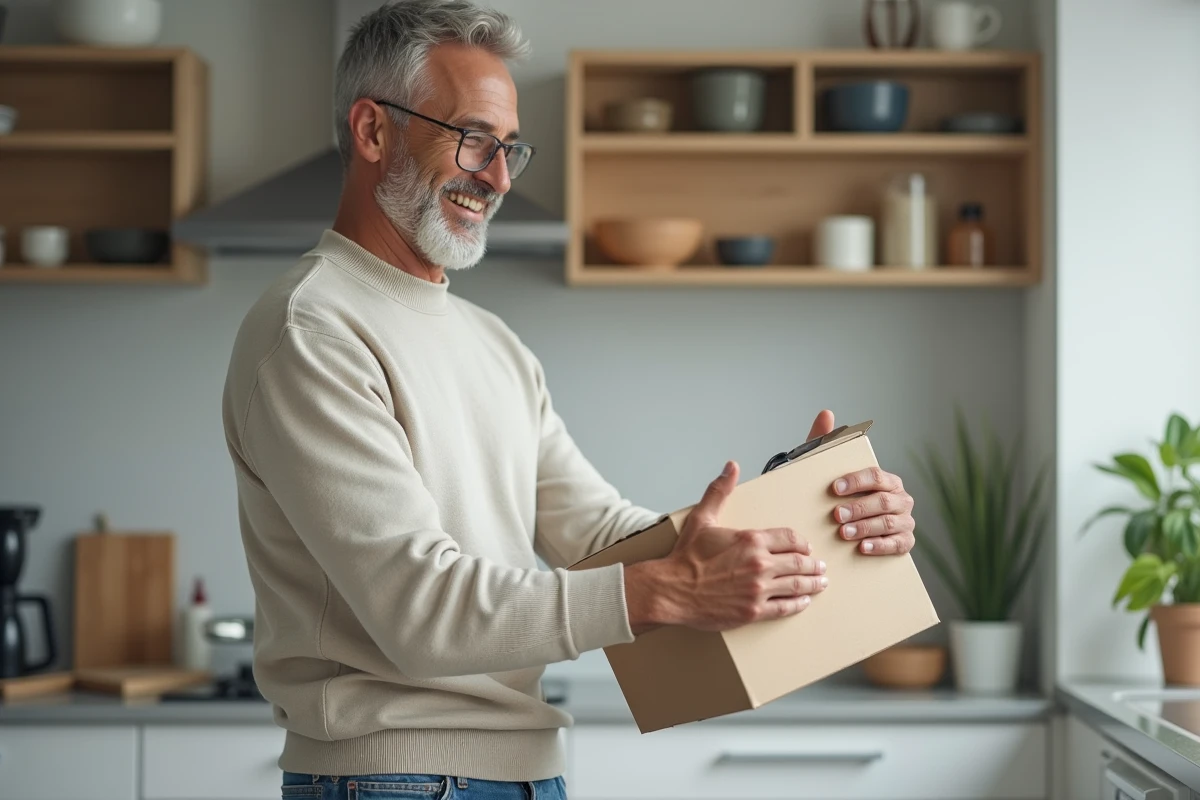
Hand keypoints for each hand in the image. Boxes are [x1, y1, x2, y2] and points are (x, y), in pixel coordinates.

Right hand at [624, 461, 826, 634]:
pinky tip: (804, 602)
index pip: (789, 538)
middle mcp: (760, 564)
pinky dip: (798, 604)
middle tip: (820, 566)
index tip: (805, 546)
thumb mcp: (703, 518)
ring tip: (820, 582)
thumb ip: (720, 491)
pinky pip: (785, 608)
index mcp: (751, 540)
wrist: (672, 589)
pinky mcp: (754, 611)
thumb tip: (731, 467)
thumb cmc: (686, 557)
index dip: (801, 542)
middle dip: (813, 564)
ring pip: (797, 585)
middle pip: (798, 562)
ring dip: (812, 584)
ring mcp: (758, 589)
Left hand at [805, 409, 916, 556]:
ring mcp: (905, 520)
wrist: (845, 529)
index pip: (875, 476)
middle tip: (836, 515)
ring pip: (890, 522)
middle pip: (882, 501)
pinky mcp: (905, 541)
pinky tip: (863, 548)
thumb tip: (826, 414)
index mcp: (887, 479)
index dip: (855, 481)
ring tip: (844, 533)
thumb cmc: (838, 497)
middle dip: (858, 508)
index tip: (834, 488)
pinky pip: (898, 544)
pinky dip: (881, 546)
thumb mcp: (827, 470)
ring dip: (866, 527)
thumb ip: (826, 442)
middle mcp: (901, 498)